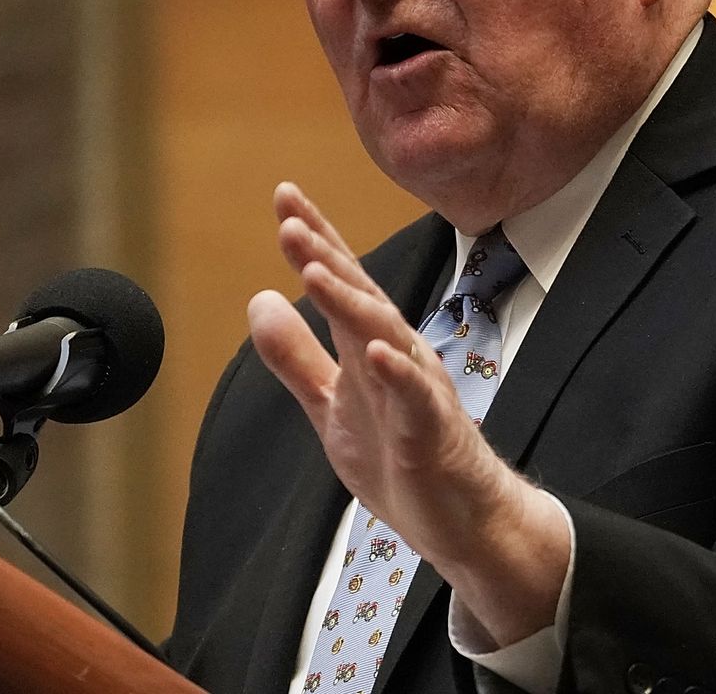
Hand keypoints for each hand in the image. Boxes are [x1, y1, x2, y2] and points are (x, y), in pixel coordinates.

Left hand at [247, 181, 568, 645]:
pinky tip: (373, 350)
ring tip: (314, 271)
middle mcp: (397, 355)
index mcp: (370, 346)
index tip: (284, 197)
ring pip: (384, 335)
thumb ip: (295, 356)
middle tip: (289, 217)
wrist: (458, 518)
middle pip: (360, 295)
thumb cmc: (400, 456)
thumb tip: (258, 298)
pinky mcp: (431, 430)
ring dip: (350, 302)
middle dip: (325, 255)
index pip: (341, 282)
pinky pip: (414, 396)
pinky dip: (395, 372)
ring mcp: (417, 390)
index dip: (314, 240)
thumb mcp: (330, 404)